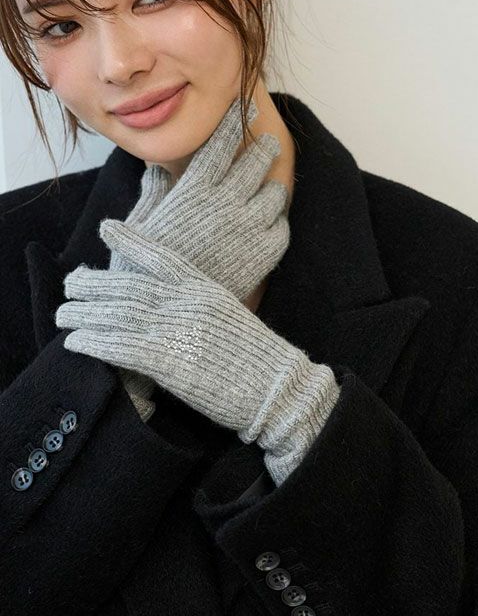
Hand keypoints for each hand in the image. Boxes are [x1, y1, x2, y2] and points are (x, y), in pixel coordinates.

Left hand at [56, 221, 339, 484]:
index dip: (131, 239)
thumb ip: (205, 302)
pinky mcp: (168, 361)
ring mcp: (176, 330)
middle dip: (94, 282)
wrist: (277, 387)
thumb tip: (186, 301)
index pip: (162, 256)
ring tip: (62, 314)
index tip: (107, 227)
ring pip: (118, 313)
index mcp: (205, 288)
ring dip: (84, 313)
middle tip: (70, 282)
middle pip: (129, 285)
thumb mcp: (233, 315)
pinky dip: (94, 343)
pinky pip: (121, 347)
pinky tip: (75, 342)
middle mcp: (187, 303)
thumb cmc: (258, 357)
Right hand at [107, 95, 289, 302]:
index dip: (235, 122)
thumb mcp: (141, 226)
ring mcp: (249, 229)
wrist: (170, 315)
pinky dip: (277, 222)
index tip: (245, 107)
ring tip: (271, 185)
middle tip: (268, 143)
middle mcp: (226, 203)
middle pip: (256, 162)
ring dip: (272, 186)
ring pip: (274, 193)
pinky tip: (271, 223)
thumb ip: (154, 193)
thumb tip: (156, 169)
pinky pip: (282, 228)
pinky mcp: (265, 255)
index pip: (220, 144)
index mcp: (194, 191)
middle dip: (264, 148)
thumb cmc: (145, 270)